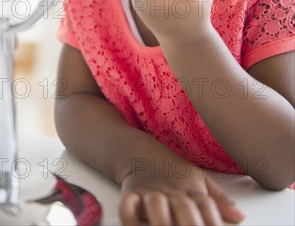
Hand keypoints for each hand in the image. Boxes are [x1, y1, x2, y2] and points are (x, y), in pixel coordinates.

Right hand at [119, 162, 244, 225]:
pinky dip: (129, 214)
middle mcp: (172, 192)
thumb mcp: (199, 179)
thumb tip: (241, 216)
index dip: (213, 221)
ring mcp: (150, 192)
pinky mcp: (131, 193)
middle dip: (190, 224)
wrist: (139, 151)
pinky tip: (135, 222)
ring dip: (161, 219)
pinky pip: (128, 204)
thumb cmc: (172, 171)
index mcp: (191, 190)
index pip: (207, 207)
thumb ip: (219, 199)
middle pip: (184, 208)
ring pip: (156, 205)